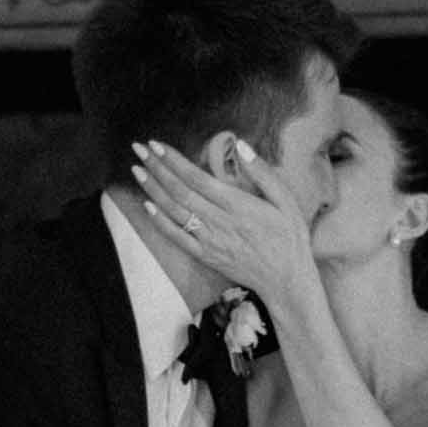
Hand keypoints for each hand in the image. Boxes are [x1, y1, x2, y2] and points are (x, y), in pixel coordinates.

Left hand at [130, 137, 317, 307]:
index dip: (174, 160)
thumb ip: (263, 173)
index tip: (157, 144)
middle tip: (138, 149)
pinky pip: (177, 238)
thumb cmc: (290, 239)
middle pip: (180, 191)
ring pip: (174, 211)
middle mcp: (220, 222)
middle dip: (157, 168)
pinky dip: (160, 222)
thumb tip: (241, 145)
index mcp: (238, 205)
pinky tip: (147, 206)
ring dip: (153, 190)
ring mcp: (210, 241)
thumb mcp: (287, 201)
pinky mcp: (206, 256)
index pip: (197, 177)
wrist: (286, 282)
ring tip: (137, 170)